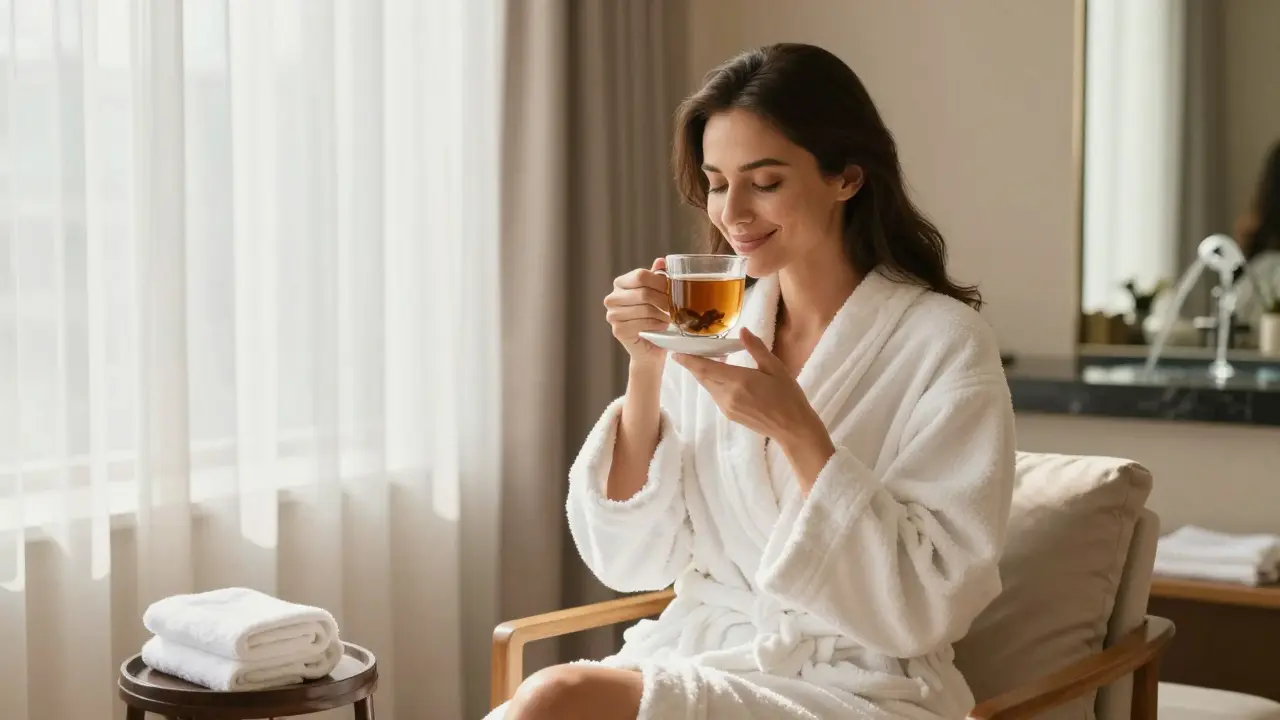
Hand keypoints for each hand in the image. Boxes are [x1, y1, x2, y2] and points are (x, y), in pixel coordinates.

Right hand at [604, 257, 670, 365]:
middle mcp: (612, 298)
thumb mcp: (656, 293)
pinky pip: (644, 323)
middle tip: (676, 306)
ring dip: (662, 314)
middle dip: (664, 300)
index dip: (660, 281)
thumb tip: (661, 261)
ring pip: (646, 309)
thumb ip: (657, 277)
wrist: (649, 346)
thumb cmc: (653, 317)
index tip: (673, 289)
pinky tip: (661, 326)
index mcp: (620, 283)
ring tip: (669, 317)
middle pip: (644, 293)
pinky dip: (657, 325)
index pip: (640, 275)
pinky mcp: (618, 330)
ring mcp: (613, 315)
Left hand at [673, 328, 835, 489]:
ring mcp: (727, 407)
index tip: (675, 352)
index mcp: (739, 380)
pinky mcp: (729, 414)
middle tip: (690, 350)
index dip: (688, 360)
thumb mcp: (775, 367)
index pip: (705, 368)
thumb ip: (756, 348)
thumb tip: (742, 331)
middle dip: (694, 364)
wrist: (792, 428)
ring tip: (708, 359)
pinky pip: (715, 394)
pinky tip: (723, 375)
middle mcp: (727, 395)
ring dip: (704, 373)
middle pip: (703, 377)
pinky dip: (713, 383)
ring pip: (708, 386)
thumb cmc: (788, 396)